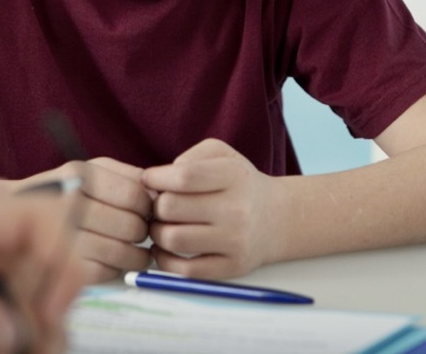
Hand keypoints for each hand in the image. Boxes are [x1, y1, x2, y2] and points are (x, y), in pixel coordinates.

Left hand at [0, 164, 82, 352]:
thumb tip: (22, 330)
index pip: (42, 219)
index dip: (61, 270)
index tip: (42, 324)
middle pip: (52, 250)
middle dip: (42, 309)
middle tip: (8, 348)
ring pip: (49, 267)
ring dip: (32, 315)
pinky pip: (35, 270)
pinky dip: (23, 309)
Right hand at [29, 157, 152, 282]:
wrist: (14, 209)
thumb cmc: (67, 189)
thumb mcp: (94, 170)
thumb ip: (129, 176)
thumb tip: (161, 195)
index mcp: (82, 174)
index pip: (135, 196)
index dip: (149, 208)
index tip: (147, 212)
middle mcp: (70, 202)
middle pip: (130, 226)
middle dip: (142, 233)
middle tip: (140, 234)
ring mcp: (62, 235)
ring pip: (120, 252)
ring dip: (136, 257)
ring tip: (136, 252)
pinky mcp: (59, 264)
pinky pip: (103, 272)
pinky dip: (115, 270)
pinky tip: (112, 262)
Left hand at [141, 138, 281, 278]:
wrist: (278, 219)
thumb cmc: (239, 184)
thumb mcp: (223, 155)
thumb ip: (191, 157)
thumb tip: (159, 181)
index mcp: (234, 176)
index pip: (184, 176)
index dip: (156, 177)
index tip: (148, 179)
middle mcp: (238, 209)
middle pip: (172, 208)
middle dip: (154, 206)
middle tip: (156, 206)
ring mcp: (236, 241)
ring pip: (173, 239)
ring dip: (156, 233)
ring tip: (160, 226)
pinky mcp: (232, 267)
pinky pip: (185, 270)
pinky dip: (164, 260)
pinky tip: (164, 249)